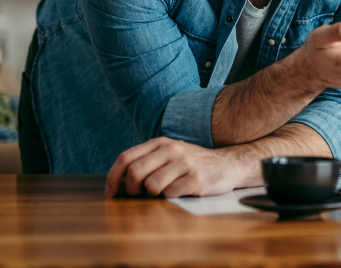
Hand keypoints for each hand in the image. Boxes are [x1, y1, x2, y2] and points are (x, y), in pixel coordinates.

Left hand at [105, 137, 244, 197]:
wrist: (228, 164)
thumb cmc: (193, 164)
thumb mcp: (170, 155)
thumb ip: (147, 162)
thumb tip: (117, 184)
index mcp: (161, 143)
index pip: (126, 157)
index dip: (113, 177)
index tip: (111, 192)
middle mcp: (172, 149)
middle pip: (135, 172)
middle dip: (130, 189)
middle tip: (136, 195)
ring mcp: (184, 163)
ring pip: (151, 186)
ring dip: (152, 195)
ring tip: (162, 192)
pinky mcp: (195, 178)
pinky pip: (170, 194)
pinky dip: (170, 198)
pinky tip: (180, 192)